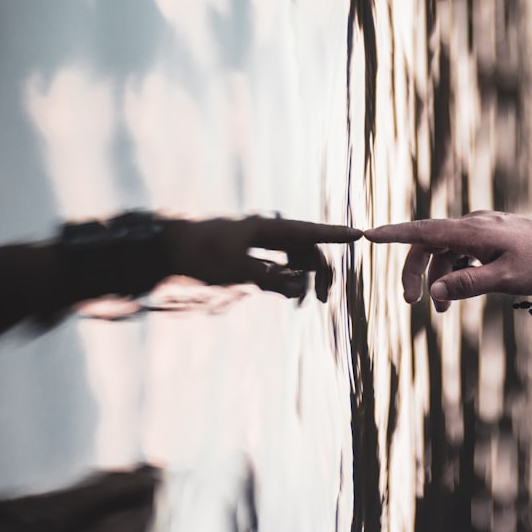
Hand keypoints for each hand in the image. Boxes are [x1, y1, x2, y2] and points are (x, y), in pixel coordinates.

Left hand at [163, 216, 360, 301]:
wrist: (171, 248)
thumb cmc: (201, 254)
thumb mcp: (235, 269)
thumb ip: (269, 278)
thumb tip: (298, 289)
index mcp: (268, 229)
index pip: (309, 231)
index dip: (335, 234)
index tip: (359, 234)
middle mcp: (269, 232)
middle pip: (307, 249)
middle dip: (320, 273)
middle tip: (323, 300)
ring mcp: (261, 243)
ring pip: (295, 259)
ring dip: (303, 279)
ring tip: (300, 303)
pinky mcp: (252, 254)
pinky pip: (280, 265)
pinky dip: (288, 279)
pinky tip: (289, 295)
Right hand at [364, 211, 531, 310]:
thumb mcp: (506, 279)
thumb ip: (468, 285)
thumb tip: (436, 292)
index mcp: (473, 231)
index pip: (423, 230)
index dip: (394, 234)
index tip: (368, 235)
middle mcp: (474, 225)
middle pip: (429, 244)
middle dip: (415, 272)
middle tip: (411, 303)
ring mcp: (484, 230)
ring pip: (447, 252)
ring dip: (439, 278)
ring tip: (442, 312)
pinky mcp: (493, 237)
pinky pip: (464, 253)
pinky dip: (457, 273)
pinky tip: (462, 293)